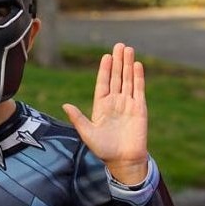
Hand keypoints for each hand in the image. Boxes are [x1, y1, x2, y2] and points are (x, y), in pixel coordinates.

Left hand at [62, 43, 147, 184]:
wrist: (123, 160)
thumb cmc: (104, 149)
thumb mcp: (87, 133)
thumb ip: (78, 118)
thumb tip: (65, 105)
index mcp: (101, 106)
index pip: (103, 83)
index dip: (105, 70)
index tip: (106, 56)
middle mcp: (115, 102)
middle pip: (117, 77)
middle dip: (118, 61)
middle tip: (119, 45)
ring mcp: (128, 104)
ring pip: (128, 80)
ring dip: (128, 65)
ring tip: (128, 49)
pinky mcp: (140, 108)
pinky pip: (139, 90)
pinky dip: (138, 77)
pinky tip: (137, 65)